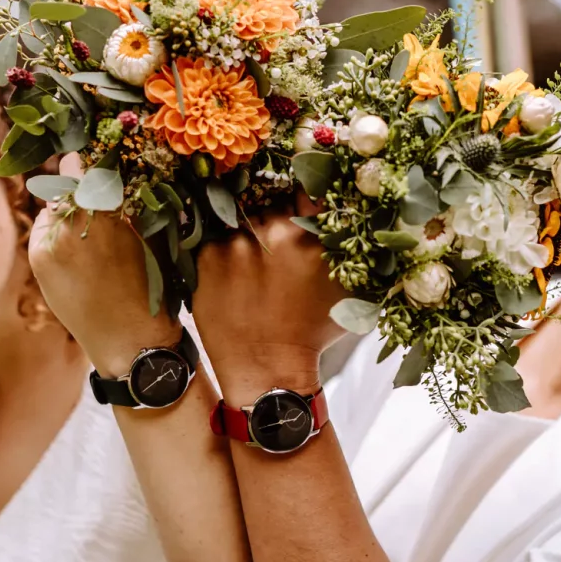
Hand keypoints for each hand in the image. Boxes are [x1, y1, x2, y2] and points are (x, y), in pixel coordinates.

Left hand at [28, 155, 181, 374]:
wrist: (130, 340)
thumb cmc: (152, 286)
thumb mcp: (151, 234)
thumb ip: (127, 200)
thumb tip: (110, 170)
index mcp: (106, 209)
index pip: (85, 164)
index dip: (88, 158)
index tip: (90, 154)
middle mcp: (72, 220)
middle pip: (65, 181)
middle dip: (77, 183)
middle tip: (88, 186)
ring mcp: (50, 240)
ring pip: (53, 206)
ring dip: (66, 209)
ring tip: (87, 228)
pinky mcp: (39, 258)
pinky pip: (44, 230)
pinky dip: (56, 232)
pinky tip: (76, 249)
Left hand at [192, 198, 347, 403]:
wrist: (270, 371)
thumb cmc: (312, 333)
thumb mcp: (347, 288)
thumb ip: (346, 248)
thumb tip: (351, 212)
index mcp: (311, 235)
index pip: (305, 191)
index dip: (301, 197)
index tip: (296, 205)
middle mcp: (273, 231)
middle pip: (270, 205)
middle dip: (272, 221)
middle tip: (273, 251)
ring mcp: (237, 243)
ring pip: (241, 222)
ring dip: (247, 237)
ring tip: (252, 269)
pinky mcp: (209, 257)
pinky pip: (215, 241)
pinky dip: (224, 255)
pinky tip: (233, 279)